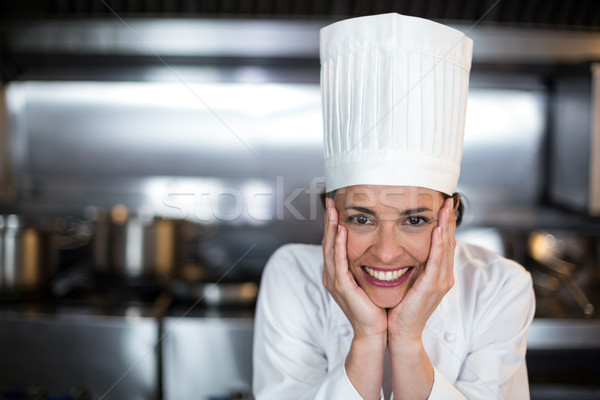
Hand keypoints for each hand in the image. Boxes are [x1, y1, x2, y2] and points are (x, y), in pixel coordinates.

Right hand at [322, 197, 387, 338]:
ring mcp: (334, 281)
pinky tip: (341, 232)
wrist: (373, 330)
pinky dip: (339, 246)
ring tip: (333, 210)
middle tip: (330, 201)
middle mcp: (331, 275)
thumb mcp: (366, 280)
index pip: (332, 243)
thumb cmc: (373, 307)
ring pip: (330, 249)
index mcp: (336, 273)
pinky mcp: (342, 287)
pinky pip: (339, 262)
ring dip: (331, 228)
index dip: (332, 224)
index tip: (335, 206)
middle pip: (327, 242)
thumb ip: (364, 264)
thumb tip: (374, 246)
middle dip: (328, 220)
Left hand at [388, 197, 456, 342]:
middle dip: (449, 221)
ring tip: (445, 209)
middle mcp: (444, 276)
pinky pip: (436, 262)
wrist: (402, 331)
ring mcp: (440, 282)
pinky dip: (438, 245)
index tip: (444, 206)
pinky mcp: (432, 287)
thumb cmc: (403, 306)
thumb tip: (407, 246)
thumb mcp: (411, 280)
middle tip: (448, 201)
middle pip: (450, 242)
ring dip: (446, 227)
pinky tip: (438, 231)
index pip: (445, 244)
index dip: (446, 224)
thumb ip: (414, 265)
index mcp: (440, 274)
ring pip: (446, 248)